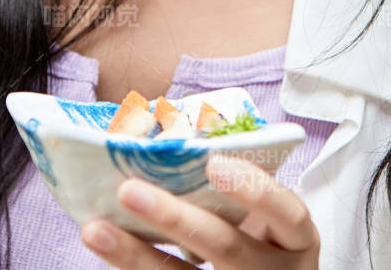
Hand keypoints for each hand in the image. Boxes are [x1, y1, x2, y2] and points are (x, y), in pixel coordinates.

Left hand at [80, 155, 319, 267]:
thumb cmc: (265, 238)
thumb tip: (176, 135)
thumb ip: (237, 183)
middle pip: (226, 248)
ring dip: (136, 255)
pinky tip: (108, 248)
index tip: (213, 164)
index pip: (286, 213)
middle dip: (175, 219)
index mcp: (295, 239)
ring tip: (95, 229)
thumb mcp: (268, 216)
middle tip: (128, 190)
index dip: (254, 190)